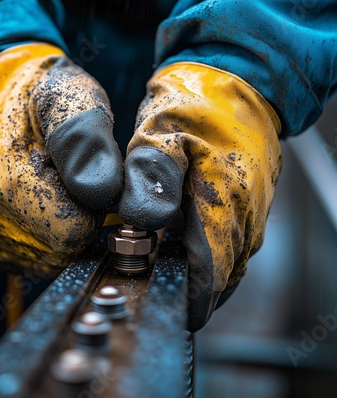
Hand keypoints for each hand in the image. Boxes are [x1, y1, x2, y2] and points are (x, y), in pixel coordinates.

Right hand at [0, 43, 122, 275]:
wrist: (3, 102)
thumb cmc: (41, 97)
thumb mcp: (70, 96)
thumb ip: (86, 139)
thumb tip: (101, 190)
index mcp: (11, 185)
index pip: (77, 230)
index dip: (96, 205)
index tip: (88, 174)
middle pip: (68, 249)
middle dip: (85, 219)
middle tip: (73, 180)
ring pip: (58, 259)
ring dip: (70, 230)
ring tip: (59, 191)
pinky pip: (43, 261)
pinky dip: (55, 240)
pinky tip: (48, 207)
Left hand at [119, 63, 281, 330]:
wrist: (236, 82)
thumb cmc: (195, 106)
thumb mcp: (162, 132)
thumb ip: (151, 177)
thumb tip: (145, 223)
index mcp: (224, 204)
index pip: (211, 272)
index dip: (191, 300)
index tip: (170, 314)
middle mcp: (245, 216)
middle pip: (224, 276)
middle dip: (196, 295)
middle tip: (163, 303)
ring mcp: (252, 212)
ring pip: (231, 264)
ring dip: (205, 280)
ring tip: (173, 286)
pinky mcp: (249, 205)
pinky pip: (233, 246)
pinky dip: (212, 259)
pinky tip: (188, 256)